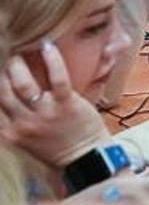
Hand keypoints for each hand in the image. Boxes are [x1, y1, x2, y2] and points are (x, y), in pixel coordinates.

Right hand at [0, 42, 112, 166]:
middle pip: (3, 91)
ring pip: (23, 84)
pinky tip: (47, 47)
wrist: (85, 157)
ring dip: (17, 65)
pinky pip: (57, 78)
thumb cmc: (55, 145)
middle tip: (6, 56)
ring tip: (19, 52)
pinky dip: (52, 60)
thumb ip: (11, 119)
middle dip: (2, 71)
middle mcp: (23, 123)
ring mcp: (45, 114)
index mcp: (10, 131)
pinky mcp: (67, 105)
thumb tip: (4, 93)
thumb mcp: (24, 138)